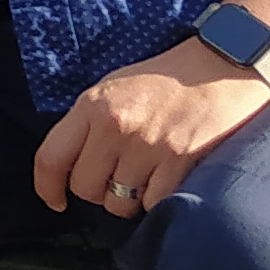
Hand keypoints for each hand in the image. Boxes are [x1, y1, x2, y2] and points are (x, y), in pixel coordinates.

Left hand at [32, 41, 269, 216]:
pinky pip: (154, 204)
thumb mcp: (114, 88)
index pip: (50, 157)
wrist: (223, 65)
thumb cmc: (166, 79)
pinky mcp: (181, 161)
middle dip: (97, 192)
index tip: (56, 201)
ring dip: (129, 200)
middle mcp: (115, 126)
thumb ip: (89, 122)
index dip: (47, 188)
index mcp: (92, 105)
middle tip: (116, 179)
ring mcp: (148, 145)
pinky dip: (158, 201)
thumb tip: (70, 164)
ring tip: (144, 178)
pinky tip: (166, 181)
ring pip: (119, 203)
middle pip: (85, 188)